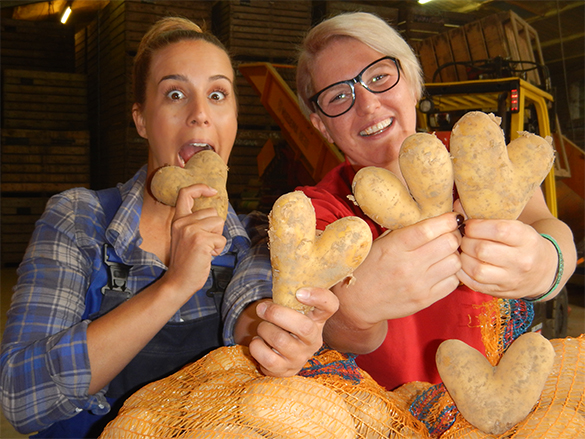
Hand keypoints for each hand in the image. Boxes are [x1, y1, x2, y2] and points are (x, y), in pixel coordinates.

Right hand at [163, 184, 226, 298]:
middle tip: (204, 243)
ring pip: (219, 223)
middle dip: (215, 228)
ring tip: (205, 249)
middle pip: (213, 212)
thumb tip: (215, 213)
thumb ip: (195, 223)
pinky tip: (207, 256)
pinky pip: (222, 239)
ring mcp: (191, 230)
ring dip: (217, 238)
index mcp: (177, 220)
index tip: (213, 191)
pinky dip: (219, 249)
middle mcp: (182, 222)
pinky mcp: (201, 240)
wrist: (178, 282)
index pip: (185, 193)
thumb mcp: (185, 237)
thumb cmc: (186, 261)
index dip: (200, 188)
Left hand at [248, 287, 338, 376]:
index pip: (330, 305)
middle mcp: (314, 340)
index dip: (318, 297)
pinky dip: (256, 346)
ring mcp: (300, 357)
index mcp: (317, 320)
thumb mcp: (291, 310)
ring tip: (262, 328)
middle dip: (277, 314)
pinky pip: (267, 357)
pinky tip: (258, 343)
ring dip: (263, 329)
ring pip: (280, 340)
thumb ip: (288, 297)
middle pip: (303, 326)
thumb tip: (278, 278)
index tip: (299, 292)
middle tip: (262, 308)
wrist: (278, 354)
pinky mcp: (285, 371)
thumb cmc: (284, 325)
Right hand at [336, 212, 461, 325]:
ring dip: (453, 255)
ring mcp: (418, 285)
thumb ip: (405, 231)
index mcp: (394, 247)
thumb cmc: (368, 267)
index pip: (429, 229)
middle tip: (448, 236)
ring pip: (455, 262)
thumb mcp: (380, 243)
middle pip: (449, 244)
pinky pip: (453, 283)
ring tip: (444, 254)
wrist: (357, 302)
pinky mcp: (425, 300)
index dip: (447, 221)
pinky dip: (451, 274)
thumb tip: (434, 217)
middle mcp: (408, 266)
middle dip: (453, 236)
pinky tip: (440, 271)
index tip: (453, 218)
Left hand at [457, 219, 556, 298]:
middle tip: (462, 237)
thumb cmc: (523, 242)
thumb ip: (489, 215)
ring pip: (477, 270)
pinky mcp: (501, 291)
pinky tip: (462, 264)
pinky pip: (474, 284)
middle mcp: (521, 260)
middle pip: (482, 250)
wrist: (544, 271)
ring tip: (463, 250)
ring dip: (463, 258)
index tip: (468, 224)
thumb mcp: (516, 225)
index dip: (476, 225)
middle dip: (466, 241)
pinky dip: (463, 273)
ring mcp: (511, 279)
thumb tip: (457, 203)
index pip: (498, 230)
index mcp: (526, 238)